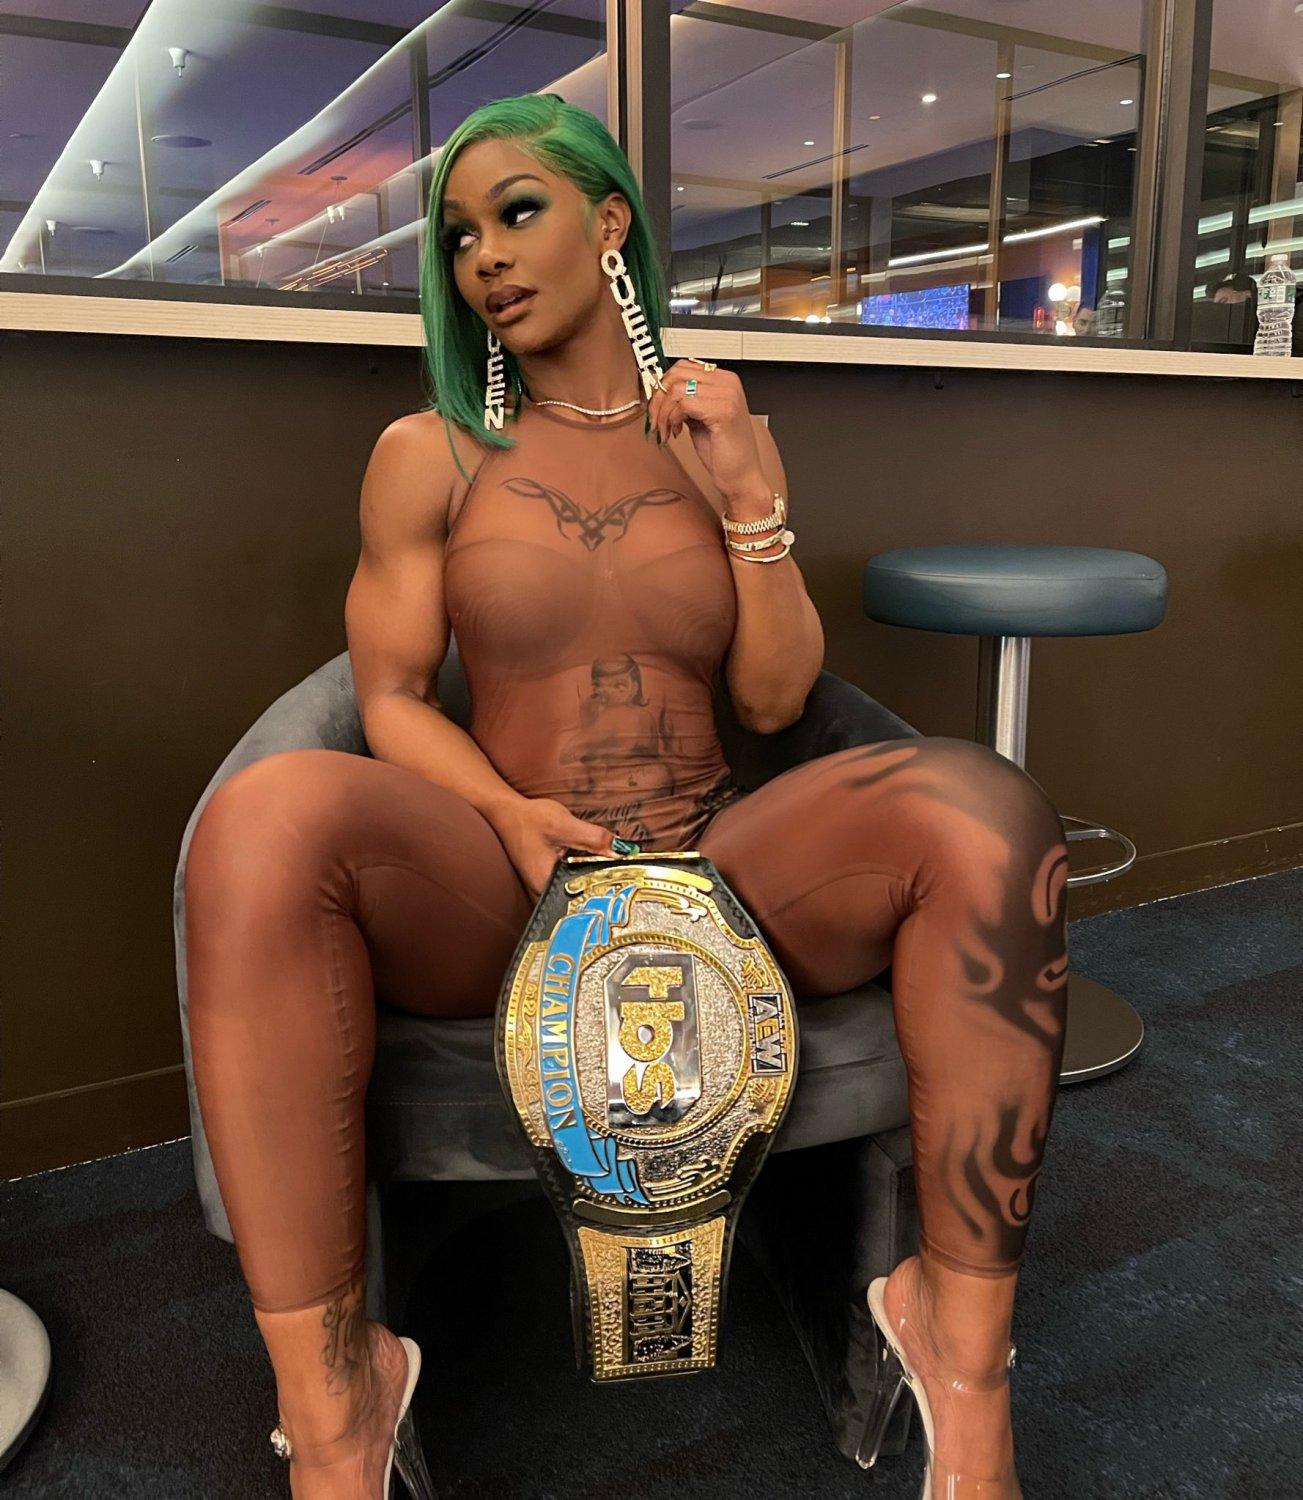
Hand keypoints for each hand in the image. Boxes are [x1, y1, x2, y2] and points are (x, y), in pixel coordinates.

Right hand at [487, 796, 618, 900]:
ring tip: (616, 873)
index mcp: (546, 885)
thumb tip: (621, 851)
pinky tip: (596, 865)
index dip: (607, 894)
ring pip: (576, 889)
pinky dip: (583, 873)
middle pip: (581, 897)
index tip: (628, 886)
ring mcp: (543, 886)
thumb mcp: (565, 825)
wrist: (507, 812)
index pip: (582, 900)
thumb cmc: (529, 819)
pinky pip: (570, 881)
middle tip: (627, 880)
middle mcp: (543, 892)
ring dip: (594, 879)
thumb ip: (594, 838)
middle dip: (604, 887)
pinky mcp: (546, 877)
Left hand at [647, 360, 765, 503]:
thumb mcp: (701, 418)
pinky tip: (677, 434)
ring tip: (668, 430)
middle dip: (659, 398)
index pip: (683, 366)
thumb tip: (661, 393)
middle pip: (677, 374)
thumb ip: (687, 401)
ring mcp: (727, 395)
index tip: (656, 405)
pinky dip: (673, 420)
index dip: (663, 386)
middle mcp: (728, 383)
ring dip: (664, 413)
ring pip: (676, 390)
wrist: (742, 476)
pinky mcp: (722, 411)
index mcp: (725, 380)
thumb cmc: (725, 452)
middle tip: (657, 419)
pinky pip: (683, 405)